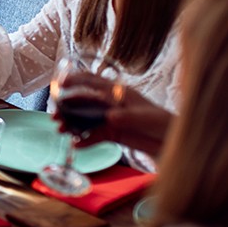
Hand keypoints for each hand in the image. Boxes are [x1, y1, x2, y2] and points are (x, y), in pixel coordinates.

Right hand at [55, 88, 173, 155]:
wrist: (171, 141)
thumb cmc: (163, 123)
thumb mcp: (147, 118)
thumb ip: (128, 117)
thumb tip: (110, 116)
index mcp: (119, 92)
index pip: (93, 82)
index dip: (76, 81)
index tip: (61, 85)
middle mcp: (111, 104)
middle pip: (84, 102)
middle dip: (68, 108)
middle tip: (56, 116)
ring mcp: (110, 119)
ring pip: (86, 119)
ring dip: (72, 124)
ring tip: (62, 130)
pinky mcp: (113, 134)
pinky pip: (94, 136)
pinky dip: (85, 140)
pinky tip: (76, 145)